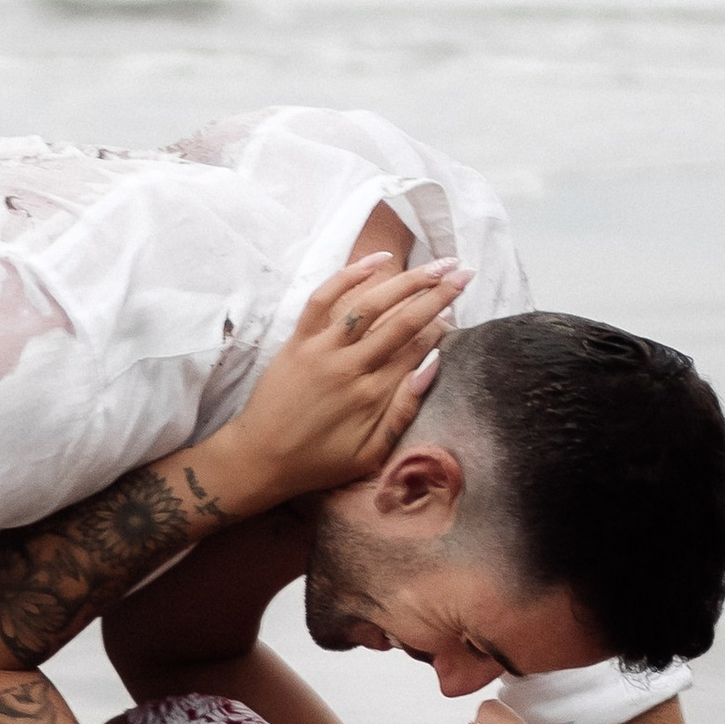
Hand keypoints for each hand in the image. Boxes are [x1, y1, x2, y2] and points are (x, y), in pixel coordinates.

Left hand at [217, 256, 467, 502]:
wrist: (259, 458)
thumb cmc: (318, 461)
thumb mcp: (370, 452)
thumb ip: (403, 411)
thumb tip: (433, 366)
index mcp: (373, 394)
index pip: (417, 348)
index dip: (441, 326)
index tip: (458, 308)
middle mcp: (350, 366)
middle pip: (403, 321)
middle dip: (438, 294)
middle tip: (464, 273)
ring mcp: (322, 349)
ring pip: (370, 305)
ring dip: (407, 281)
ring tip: (436, 265)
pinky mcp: (298, 341)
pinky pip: (323, 299)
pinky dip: (349, 275)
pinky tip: (378, 261)